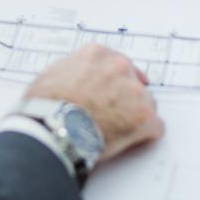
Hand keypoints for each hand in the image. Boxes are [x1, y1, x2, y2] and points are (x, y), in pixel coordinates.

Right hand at [25, 44, 163, 164]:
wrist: (51, 128)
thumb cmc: (45, 106)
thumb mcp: (52, 75)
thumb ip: (73, 72)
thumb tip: (74, 81)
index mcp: (97, 55)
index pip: (117, 65)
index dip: (115, 83)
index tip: (113, 94)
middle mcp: (119, 67)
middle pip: (135, 83)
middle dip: (127, 99)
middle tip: (113, 117)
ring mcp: (134, 91)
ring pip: (147, 104)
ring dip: (136, 117)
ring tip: (117, 133)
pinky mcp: (144, 116)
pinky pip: (155, 128)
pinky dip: (145, 137)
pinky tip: (129, 143)